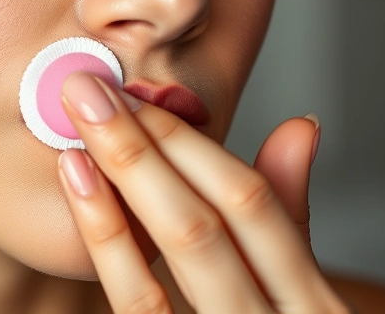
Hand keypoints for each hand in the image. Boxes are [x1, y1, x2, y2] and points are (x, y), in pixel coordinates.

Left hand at [56, 72, 349, 312]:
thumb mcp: (302, 294)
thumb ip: (293, 220)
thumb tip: (299, 126)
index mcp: (310, 304)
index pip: (254, 208)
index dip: (192, 145)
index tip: (140, 95)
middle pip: (204, 228)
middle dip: (142, 151)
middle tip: (86, 92)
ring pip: (168, 267)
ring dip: (118, 191)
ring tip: (74, 136)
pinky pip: (136, 309)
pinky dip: (106, 247)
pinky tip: (79, 196)